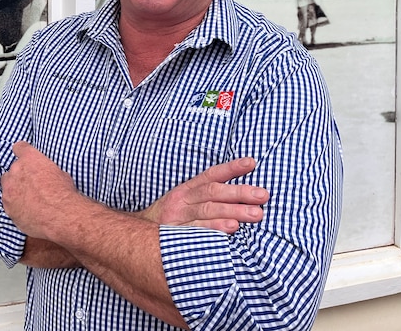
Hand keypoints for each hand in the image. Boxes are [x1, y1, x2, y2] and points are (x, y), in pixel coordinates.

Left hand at [1, 142, 80, 239]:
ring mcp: (8, 189)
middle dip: (20, 176)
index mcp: (30, 159)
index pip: (19, 147)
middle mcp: (15, 171)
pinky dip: (14, 205)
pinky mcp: (7, 206)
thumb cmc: (63, 194)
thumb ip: (46, 171)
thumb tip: (46, 176)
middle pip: (12, 170)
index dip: (22, 152)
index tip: (23, 156)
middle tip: (31, 185)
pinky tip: (25, 210)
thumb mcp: (60, 174)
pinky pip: (8, 202)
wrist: (60, 216)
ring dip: (14, 190)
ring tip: (27, 199)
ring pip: (7, 186)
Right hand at [137, 158, 268, 233]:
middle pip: (212, 193)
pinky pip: (196, 232)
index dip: (231, 168)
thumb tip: (241, 194)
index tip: (251, 163)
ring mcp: (177, 218)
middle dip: (239, 193)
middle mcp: (182, 201)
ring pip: (207, 211)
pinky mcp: (174, 236)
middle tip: (263, 196)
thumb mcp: (184, 202)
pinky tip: (230, 230)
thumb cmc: (171, 220)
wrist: (137, 237)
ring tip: (254, 214)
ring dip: (232, 212)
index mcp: (186, 190)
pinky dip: (213, 230)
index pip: (211, 175)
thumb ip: (207, 197)